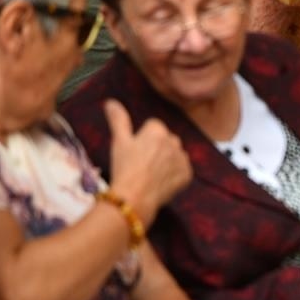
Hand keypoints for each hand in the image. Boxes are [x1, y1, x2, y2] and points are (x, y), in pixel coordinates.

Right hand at [105, 100, 190, 221]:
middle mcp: (174, 140)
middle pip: (166, 140)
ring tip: (150, 174)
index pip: (153, 127)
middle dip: (157, 148)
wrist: (134, 197)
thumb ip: (118, 120)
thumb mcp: (119, 141)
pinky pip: (182, 170)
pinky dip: (173, 175)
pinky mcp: (188, 174)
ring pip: (174, 155)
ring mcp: (183, 158)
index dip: (142, 139)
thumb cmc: (124, 167)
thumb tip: (111, 102)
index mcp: (158, 130)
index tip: (135, 152)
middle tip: (142, 164)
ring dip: (166, 161)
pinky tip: (160, 182)